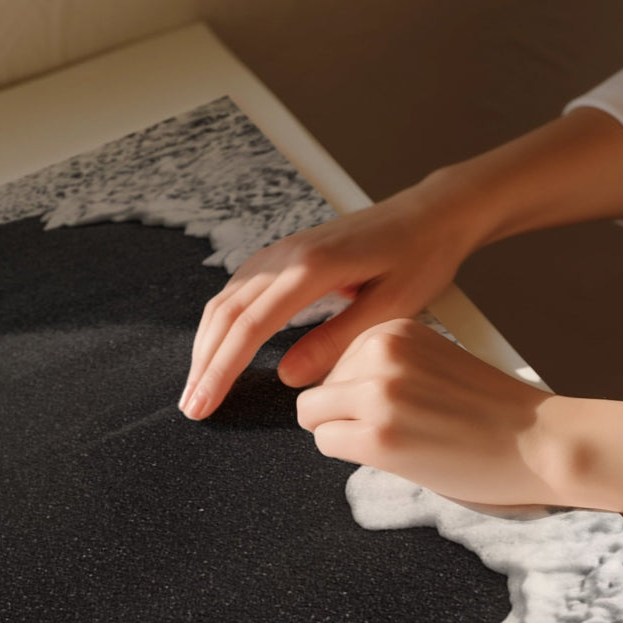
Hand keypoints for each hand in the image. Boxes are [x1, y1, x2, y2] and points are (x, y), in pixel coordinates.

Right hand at [179, 182, 476, 420]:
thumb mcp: (389, 308)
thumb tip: (288, 377)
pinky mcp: (286, 254)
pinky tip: (219, 347)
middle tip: (192, 408)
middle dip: (205, 365)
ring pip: (227, 300)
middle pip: (226, 314)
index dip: (222, 369)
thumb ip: (337, 341)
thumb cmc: (419, 258)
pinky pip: (240, 290)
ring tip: (199, 386)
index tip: (205, 404)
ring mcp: (282, 251)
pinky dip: (223, 323)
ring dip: (207, 344)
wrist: (429, 215)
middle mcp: (286, 255)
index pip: (249, 327)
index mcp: (311, 269)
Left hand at [296, 319, 565, 506]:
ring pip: (314, 415)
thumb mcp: (433, 362)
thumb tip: (331, 390)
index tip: (398, 405)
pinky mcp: (378, 437)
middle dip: (346, 413)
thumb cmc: (494, 411)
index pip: (336, 358)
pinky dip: (351, 454)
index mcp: (396, 329)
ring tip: (398, 440)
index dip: (358, 391)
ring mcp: (377, 394)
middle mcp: (382, 352)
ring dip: (346, 433)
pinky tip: (396, 454)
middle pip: (320, 387)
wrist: (539, 441)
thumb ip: (386, 365)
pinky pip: (326, 442)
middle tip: (399, 428)